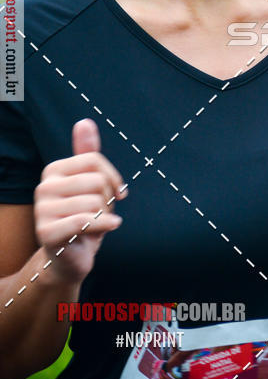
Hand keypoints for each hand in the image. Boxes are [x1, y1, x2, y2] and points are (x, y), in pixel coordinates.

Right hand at [34, 119, 126, 285]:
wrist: (72, 256)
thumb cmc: (85, 216)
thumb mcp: (90, 182)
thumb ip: (87, 152)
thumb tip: (84, 122)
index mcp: (53, 170)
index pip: (95, 160)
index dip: (113, 178)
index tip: (114, 192)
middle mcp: (43, 186)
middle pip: (97, 182)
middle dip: (108, 200)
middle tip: (99, 213)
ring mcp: (41, 210)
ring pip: (95, 203)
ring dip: (104, 216)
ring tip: (94, 224)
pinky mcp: (46, 232)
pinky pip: (86, 221)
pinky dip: (105, 226)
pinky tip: (108, 228)